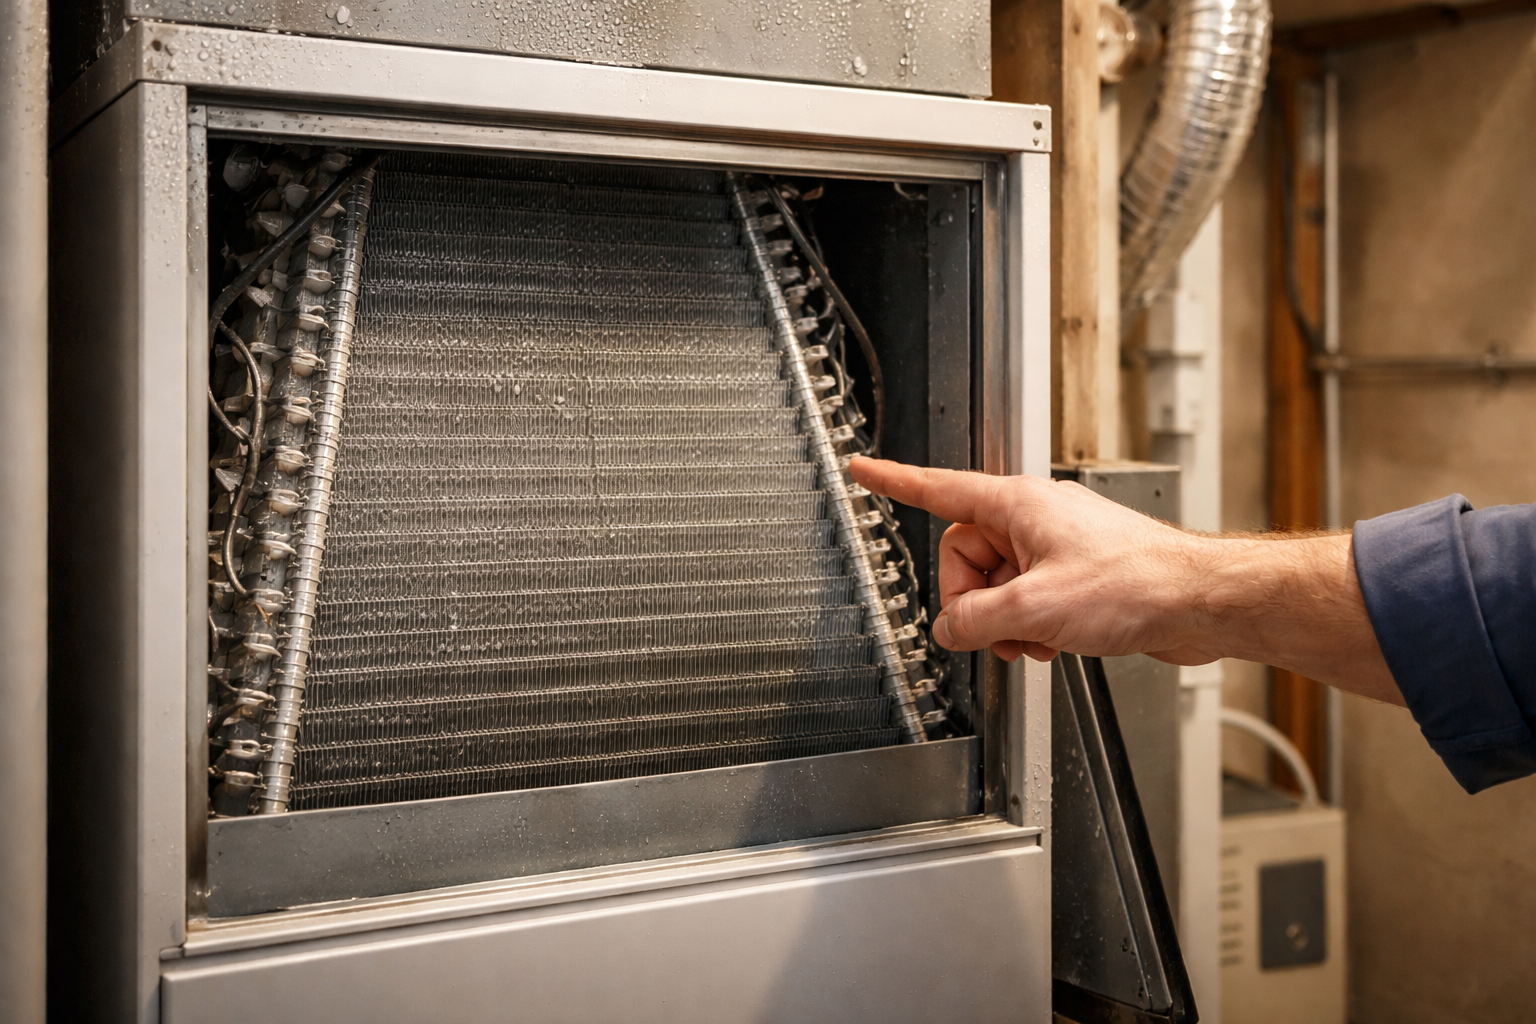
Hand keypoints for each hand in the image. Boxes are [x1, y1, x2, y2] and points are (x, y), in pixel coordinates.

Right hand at [847, 457, 1402, 704]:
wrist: (1198, 602)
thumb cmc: (1135, 584)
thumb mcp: (1034, 609)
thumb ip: (975, 620)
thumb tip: (950, 629)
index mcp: (1015, 505)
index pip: (937, 489)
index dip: (894, 482)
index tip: (862, 470)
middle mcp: (1033, 519)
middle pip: (965, 560)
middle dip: (975, 603)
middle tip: (999, 629)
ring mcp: (1055, 548)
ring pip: (997, 588)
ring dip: (1008, 623)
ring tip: (1039, 640)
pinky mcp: (1075, 576)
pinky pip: (1027, 602)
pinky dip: (1033, 628)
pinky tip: (1057, 644)